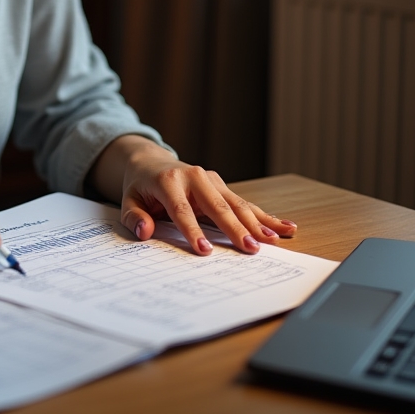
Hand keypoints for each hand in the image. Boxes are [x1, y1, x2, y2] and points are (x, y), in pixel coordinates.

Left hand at [91, 135, 297, 255]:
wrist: (150, 162)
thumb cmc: (140, 186)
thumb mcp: (128, 199)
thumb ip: (134, 216)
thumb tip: (144, 231)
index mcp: (168, 181)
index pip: (181, 209)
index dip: (192, 231)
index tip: (204, 251)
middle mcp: (194, 176)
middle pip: (216, 205)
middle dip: (234, 228)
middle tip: (251, 249)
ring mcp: (211, 179)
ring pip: (236, 203)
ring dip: (256, 223)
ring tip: (273, 241)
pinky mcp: (221, 185)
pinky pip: (245, 203)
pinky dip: (266, 216)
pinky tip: (286, 227)